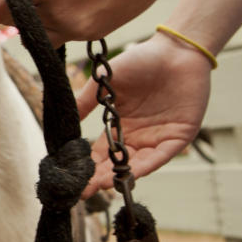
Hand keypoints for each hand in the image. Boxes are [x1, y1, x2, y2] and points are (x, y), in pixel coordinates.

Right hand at [76, 32, 211, 197]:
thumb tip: (62, 122)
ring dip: (120, 175)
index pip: (102, 151)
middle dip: (100, 178)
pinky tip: (130, 173)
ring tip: (101, 185)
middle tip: (83, 192)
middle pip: (117, 163)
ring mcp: (159, 137)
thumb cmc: (142, 60)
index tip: (73, 178)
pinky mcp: (179, 136)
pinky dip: (146, 165)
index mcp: (121, 123)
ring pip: (138, 164)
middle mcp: (139, 135)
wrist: (176, 49)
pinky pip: (161, 155)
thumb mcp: (105, 82)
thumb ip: (85, 102)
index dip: (88, 166)